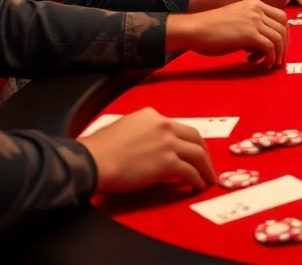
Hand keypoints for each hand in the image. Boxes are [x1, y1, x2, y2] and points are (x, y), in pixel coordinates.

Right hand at [80, 107, 215, 193]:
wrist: (93, 161)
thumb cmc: (99, 149)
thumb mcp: (124, 128)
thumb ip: (141, 133)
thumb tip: (149, 146)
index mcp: (152, 115)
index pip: (177, 127)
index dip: (186, 140)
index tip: (190, 150)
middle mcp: (164, 125)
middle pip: (194, 137)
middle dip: (203, 152)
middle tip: (206, 164)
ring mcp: (168, 143)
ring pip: (197, 154)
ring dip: (206, 168)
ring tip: (209, 179)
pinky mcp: (168, 163)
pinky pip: (190, 172)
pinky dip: (197, 179)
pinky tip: (197, 186)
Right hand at [168, 0, 287, 68]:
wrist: (194, 29)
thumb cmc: (210, 28)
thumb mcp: (236, 22)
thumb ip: (251, 28)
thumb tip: (263, 45)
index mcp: (255, 3)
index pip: (281, 17)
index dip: (282, 34)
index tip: (277, 47)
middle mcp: (258, 9)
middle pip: (283, 28)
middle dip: (283, 46)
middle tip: (276, 59)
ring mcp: (255, 20)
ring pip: (279, 38)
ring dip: (276, 55)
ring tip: (267, 65)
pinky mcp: (250, 34)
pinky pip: (270, 47)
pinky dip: (269, 58)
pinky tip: (261, 65)